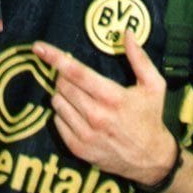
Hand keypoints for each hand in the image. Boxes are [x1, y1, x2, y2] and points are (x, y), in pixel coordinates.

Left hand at [32, 31, 175, 184]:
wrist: (150, 159)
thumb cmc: (150, 117)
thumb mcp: (154, 85)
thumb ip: (139, 58)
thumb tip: (127, 33)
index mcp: (113, 97)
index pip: (76, 73)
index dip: (55, 58)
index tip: (39, 48)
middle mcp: (96, 116)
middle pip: (63, 85)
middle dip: (65, 76)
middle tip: (77, 79)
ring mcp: (85, 134)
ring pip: (57, 102)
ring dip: (63, 95)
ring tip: (81, 98)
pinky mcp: (78, 148)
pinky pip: (57, 121)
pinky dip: (63, 113)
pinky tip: (79, 114)